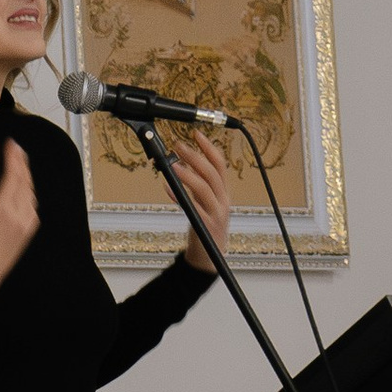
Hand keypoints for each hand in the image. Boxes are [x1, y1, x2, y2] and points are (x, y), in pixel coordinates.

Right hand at [0, 139, 38, 294]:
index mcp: (2, 212)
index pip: (13, 177)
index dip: (13, 158)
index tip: (11, 145)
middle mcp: (18, 217)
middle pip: (25, 182)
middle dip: (22, 163)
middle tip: (16, 149)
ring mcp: (25, 227)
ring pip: (31, 194)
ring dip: (26, 177)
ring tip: (20, 165)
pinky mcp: (26, 236)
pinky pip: (32, 207)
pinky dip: (28, 193)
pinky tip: (23, 190)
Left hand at [170, 129, 232, 269]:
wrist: (210, 257)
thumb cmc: (206, 226)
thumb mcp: (204, 202)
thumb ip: (197, 183)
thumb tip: (184, 161)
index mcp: (223, 192)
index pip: (220, 165)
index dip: (209, 148)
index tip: (196, 133)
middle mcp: (223, 200)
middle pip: (212, 173)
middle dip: (195, 157)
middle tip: (178, 145)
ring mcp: (216, 213)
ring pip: (204, 189)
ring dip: (188, 174)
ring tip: (173, 163)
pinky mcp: (205, 225)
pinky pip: (192, 208)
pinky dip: (180, 196)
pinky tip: (168, 187)